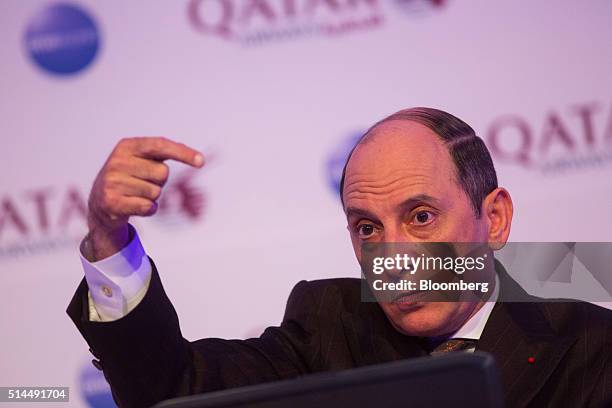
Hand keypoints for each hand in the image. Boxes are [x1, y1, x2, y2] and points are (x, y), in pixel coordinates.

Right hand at [86, 137, 203, 259]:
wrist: (101, 202)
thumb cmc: (131, 176)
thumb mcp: (142, 158)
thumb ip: (165, 152)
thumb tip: (199, 158)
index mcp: (127, 146)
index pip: (160, 145)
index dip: (183, 153)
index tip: (201, 161)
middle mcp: (117, 161)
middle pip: (162, 172)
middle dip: (159, 180)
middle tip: (143, 182)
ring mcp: (112, 182)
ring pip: (156, 192)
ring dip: (152, 196)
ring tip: (135, 194)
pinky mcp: (112, 202)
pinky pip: (149, 207)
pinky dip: (149, 209)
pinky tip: (135, 206)